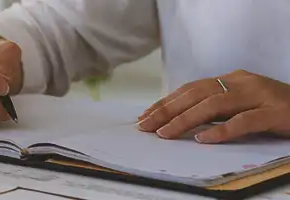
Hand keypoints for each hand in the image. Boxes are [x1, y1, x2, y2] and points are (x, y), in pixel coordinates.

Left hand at [136, 70, 289, 143]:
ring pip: (214, 105)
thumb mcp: (242, 104)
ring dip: (186, 119)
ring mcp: (259, 96)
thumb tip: (180, 119)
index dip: (167, 102)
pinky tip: (203, 138)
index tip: (145, 116)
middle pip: (196, 94)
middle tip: (146, 125)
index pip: (191, 88)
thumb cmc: (275, 110)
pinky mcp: (275, 112)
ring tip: (166, 133)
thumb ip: (217, 108)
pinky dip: (222, 130)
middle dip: (167, 110)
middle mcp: (242, 83)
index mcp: (232, 80)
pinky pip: (244, 121)